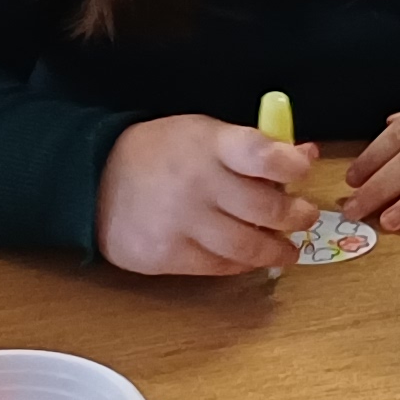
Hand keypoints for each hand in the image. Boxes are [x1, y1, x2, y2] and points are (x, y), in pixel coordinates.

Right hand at [95, 115, 315, 275]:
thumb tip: (303, 153)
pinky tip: (250, 257)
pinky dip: (243, 264)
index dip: (291, 164)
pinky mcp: (168, 255)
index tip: (304, 169)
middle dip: (297, 215)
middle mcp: (197, 183)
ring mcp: (182, 222)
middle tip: (306, 217)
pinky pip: (220, 266)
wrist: (94, 182)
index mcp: (209, 144)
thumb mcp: (202, 133)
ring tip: (288, 248)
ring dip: (277, 249)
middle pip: (265, 208)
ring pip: (248, 245)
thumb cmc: (160, 153)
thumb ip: (251, 145)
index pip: (262, 154)